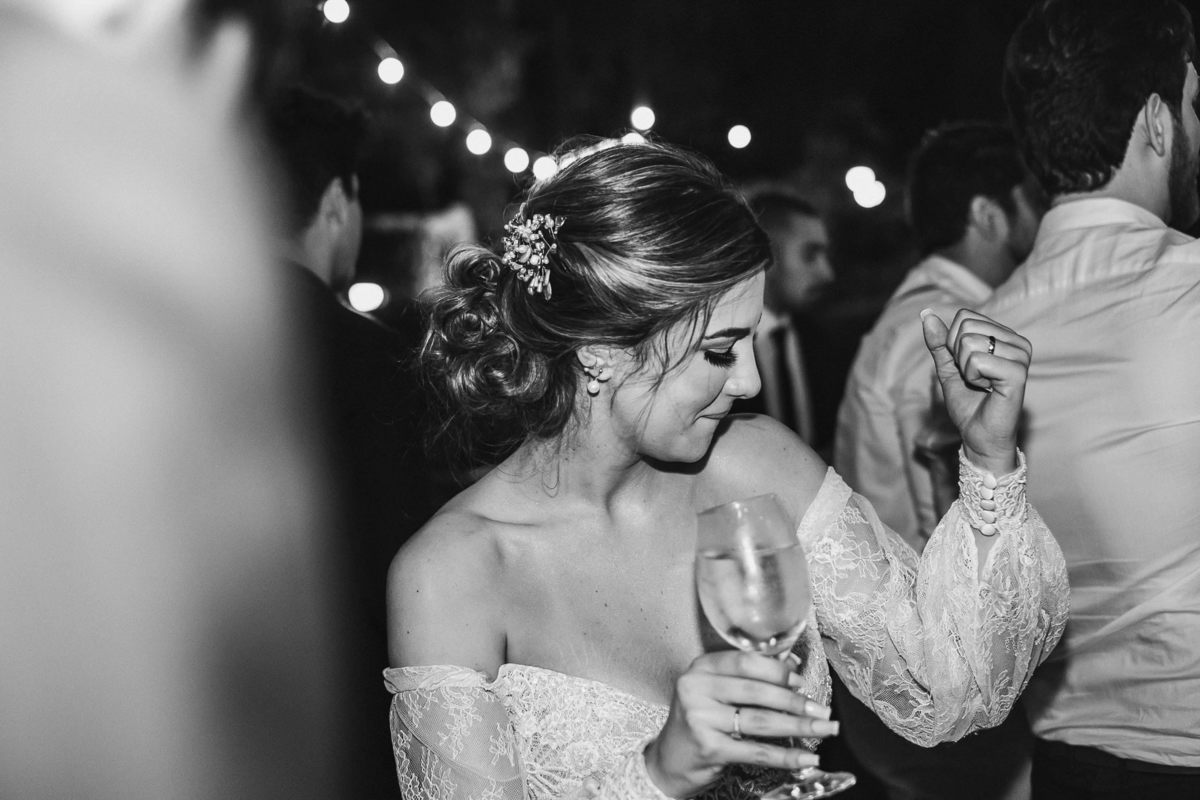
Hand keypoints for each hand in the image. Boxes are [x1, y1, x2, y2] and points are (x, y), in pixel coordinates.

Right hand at [642, 651, 834, 797]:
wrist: (670, 760)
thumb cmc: (699, 721)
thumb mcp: (716, 691)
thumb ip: (749, 676)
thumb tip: (792, 664)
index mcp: (701, 668)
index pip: (745, 662)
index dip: (778, 671)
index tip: (801, 681)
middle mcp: (696, 688)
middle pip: (756, 691)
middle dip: (795, 702)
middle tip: (822, 710)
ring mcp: (700, 718)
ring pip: (760, 720)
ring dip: (798, 726)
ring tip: (824, 730)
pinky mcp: (709, 747)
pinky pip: (756, 751)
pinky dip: (785, 756)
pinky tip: (806, 758)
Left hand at [921, 308, 1030, 475]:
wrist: (979, 435)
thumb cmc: (968, 403)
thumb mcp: (948, 367)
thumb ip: (939, 342)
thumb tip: (926, 313)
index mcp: (1006, 336)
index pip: (964, 316)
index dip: (953, 343)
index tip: (966, 367)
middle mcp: (1018, 342)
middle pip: (966, 327)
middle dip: (958, 356)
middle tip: (974, 378)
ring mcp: (1021, 356)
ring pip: (969, 343)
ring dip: (965, 369)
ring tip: (982, 385)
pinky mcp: (1018, 373)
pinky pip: (977, 361)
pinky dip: (973, 378)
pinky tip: (988, 390)